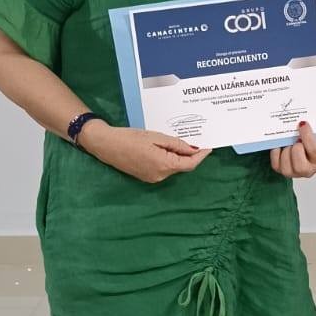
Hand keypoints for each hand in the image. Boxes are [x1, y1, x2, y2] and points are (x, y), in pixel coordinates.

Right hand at [81, 122, 211, 183]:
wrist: (107, 145)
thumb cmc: (130, 138)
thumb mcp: (156, 136)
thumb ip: (177, 144)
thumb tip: (193, 149)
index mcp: (164, 165)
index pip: (190, 164)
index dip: (201, 156)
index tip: (209, 146)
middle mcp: (160, 176)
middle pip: (182, 166)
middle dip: (190, 155)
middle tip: (195, 139)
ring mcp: (153, 178)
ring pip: (173, 167)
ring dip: (179, 157)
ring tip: (181, 142)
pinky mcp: (147, 177)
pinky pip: (164, 168)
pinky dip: (170, 160)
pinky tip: (168, 149)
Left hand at [269, 122, 315, 179]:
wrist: (307, 148)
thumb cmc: (313, 141)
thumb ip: (314, 129)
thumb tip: (303, 121)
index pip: (314, 150)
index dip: (307, 135)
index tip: (302, 124)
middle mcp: (309, 170)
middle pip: (300, 166)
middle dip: (296, 149)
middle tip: (296, 139)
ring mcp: (294, 173)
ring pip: (286, 167)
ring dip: (286, 151)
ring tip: (289, 143)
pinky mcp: (282, 171)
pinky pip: (275, 165)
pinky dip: (276, 153)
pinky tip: (280, 146)